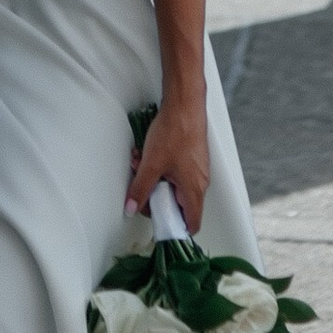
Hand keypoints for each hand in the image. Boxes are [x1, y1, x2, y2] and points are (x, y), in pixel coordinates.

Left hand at [126, 89, 210, 238]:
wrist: (184, 105)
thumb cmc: (175, 132)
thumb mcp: (151, 164)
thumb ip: (140, 189)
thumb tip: (132, 208)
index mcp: (194, 190)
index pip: (191, 224)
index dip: (174, 227)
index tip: (157, 222)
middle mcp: (200, 183)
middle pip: (177, 205)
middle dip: (154, 196)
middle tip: (140, 186)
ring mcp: (197, 170)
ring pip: (173, 186)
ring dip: (154, 179)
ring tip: (141, 163)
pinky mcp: (192, 158)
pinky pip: (175, 172)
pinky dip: (160, 168)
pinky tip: (147, 154)